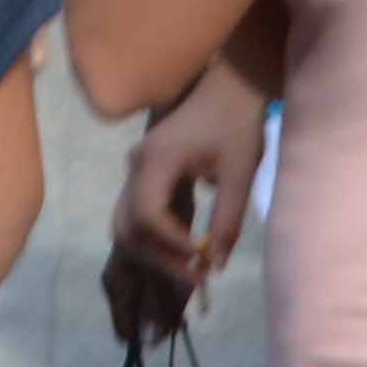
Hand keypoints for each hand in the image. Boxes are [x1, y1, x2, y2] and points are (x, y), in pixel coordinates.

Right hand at [107, 97, 262, 334]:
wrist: (228, 85)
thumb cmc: (237, 122)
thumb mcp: (240, 172)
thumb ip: (227, 221)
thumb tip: (216, 266)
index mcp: (156, 160)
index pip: (149, 215)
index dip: (171, 244)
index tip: (201, 260)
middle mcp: (135, 168)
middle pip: (129, 229)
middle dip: (158, 261)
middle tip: (196, 281)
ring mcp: (135, 174)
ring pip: (126, 229)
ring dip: (150, 258)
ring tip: (185, 278)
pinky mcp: (143, 180)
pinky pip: (137, 221)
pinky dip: (153, 246)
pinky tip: (181, 258)